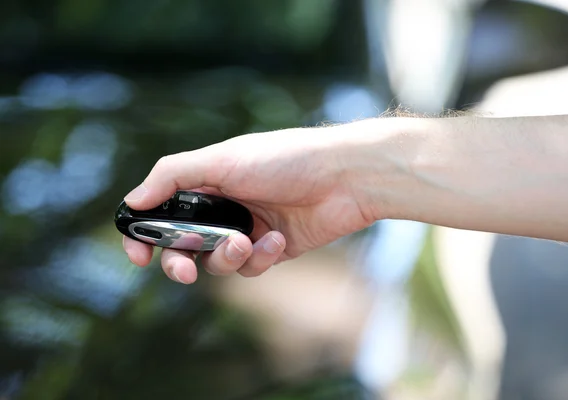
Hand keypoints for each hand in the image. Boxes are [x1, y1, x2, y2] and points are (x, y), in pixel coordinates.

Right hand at [122, 126, 377, 283]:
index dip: (145, 236)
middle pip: (184, 246)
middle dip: (180, 262)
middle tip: (185, 271)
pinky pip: (252, 267)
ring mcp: (247, 228)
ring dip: (226, 257)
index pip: (161, 212)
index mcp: (205, 181)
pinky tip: (279, 239)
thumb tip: (131, 202)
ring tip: (246, 241)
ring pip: (217, 262)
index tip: (138, 258)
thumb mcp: (222, 159)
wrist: (344, 176)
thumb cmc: (284, 159)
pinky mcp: (273, 248)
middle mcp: (223, 206)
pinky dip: (261, 257)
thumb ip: (172, 176)